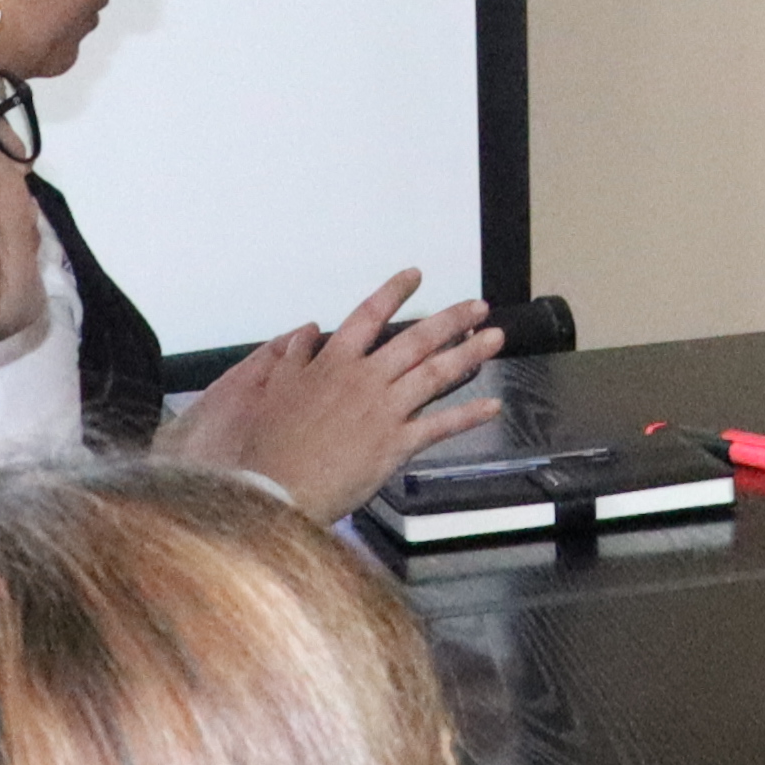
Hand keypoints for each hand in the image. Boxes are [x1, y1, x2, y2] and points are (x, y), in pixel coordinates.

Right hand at [178, 268, 503, 516]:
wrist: (275, 489)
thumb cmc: (269, 444)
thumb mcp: (272, 390)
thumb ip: (291, 357)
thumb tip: (306, 331)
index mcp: (335, 362)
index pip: (370, 315)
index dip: (394, 292)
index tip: (415, 275)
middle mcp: (366, 379)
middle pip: (417, 340)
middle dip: (451, 319)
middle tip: (479, 305)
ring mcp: (385, 410)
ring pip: (435, 374)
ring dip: (469, 354)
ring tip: (495, 338)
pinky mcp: (396, 444)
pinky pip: (439, 426)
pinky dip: (468, 415)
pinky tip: (491, 405)